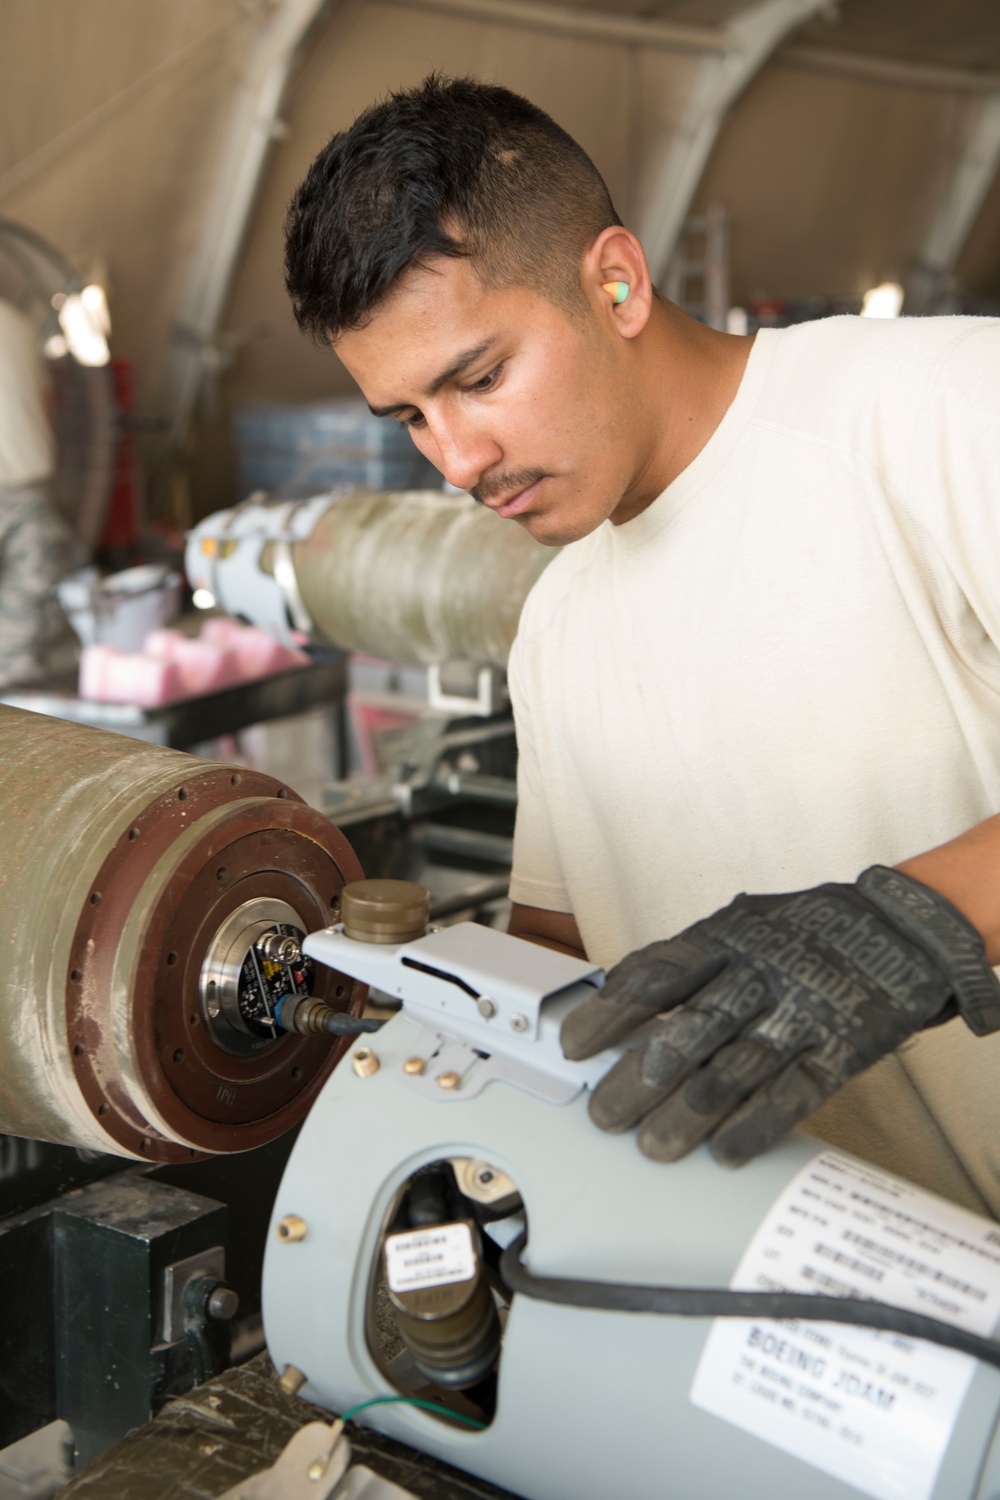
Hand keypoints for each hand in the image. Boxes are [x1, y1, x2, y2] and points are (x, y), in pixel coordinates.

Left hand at [561, 866, 999, 1167]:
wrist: (899, 929)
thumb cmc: (802, 933)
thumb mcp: (738, 926)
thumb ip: (686, 961)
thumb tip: (615, 995)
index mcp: (726, 939)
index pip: (655, 977)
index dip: (610, 1014)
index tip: (574, 1048)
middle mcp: (760, 975)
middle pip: (689, 1033)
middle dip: (639, 1080)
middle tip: (604, 1116)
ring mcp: (802, 1012)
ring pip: (735, 1069)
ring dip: (688, 1115)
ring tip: (653, 1148)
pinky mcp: (841, 1048)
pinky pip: (795, 1092)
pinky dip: (758, 1125)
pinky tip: (726, 1151)